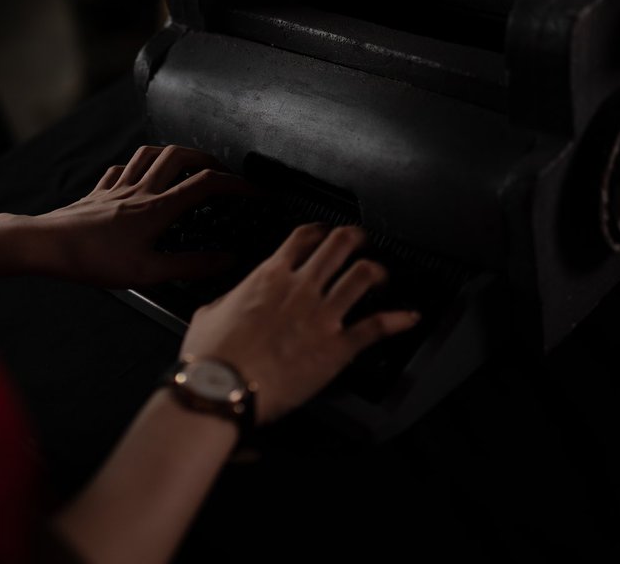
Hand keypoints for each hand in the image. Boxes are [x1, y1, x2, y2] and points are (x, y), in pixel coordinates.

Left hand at [0, 145, 252, 285]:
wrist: (46, 246)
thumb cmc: (93, 259)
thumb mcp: (148, 271)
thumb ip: (190, 266)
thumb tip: (225, 259)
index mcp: (157, 208)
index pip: (205, 185)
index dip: (236, 184)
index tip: (254, 191)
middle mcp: (139, 190)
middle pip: (179, 156)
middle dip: (206, 158)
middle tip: (221, 171)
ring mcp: (116, 189)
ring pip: (148, 154)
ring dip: (171, 153)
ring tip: (184, 164)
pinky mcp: (96, 194)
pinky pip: (119, 170)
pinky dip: (135, 167)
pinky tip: (135, 177)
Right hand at [180, 223, 419, 424]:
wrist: (222, 389)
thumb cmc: (212, 357)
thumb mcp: (210, 312)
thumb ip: (229, 298)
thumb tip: (232, 298)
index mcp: (269, 276)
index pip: (304, 237)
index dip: (322, 230)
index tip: (328, 233)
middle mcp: (300, 288)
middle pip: (340, 245)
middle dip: (356, 239)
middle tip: (362, 243)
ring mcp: (322, 315)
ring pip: (363, 275)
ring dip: (377, 271)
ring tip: (381, 275)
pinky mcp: (337, 347)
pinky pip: (377, 326)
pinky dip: (398, 320)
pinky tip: (409, 318)